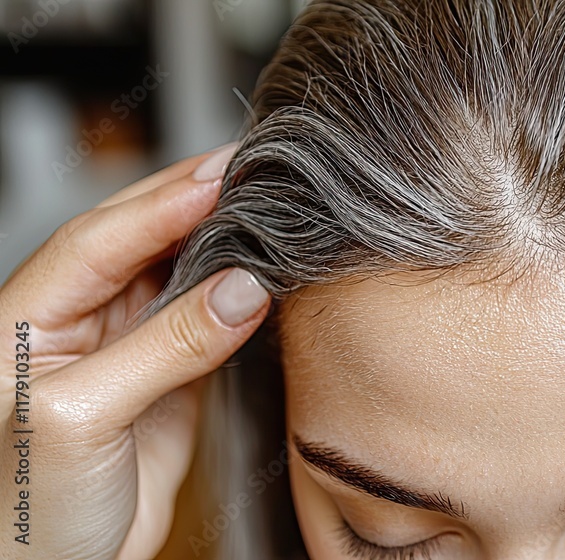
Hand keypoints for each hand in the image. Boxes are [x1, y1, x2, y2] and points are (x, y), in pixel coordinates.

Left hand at [0, 145, 270, 559]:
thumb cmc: (25, 512)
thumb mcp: (83, 418)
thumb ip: (165, 346)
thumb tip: (243, 288)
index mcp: (24, 318)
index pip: (99, 239)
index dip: (162, 204)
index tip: (223, 175)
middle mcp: (75, 321)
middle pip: (137, 240)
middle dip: (191, 199)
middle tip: (251, 165)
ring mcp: (124, 347)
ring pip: (177, 274)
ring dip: (220, 241)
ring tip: (266, 204)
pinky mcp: (166, 378)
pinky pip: (207, 322)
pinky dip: (238, 295)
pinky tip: (263, 271)